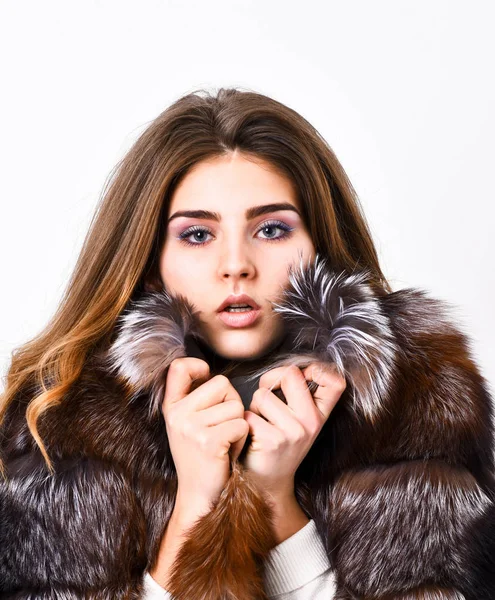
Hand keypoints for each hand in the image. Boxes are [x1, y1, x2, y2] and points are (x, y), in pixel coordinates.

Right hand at [161, 357, 248, 517]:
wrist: (199, 496)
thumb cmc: (202, 455)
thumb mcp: (188, 422)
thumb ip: (193, 396)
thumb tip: (204, 367)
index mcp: (172, 406)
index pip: (179, 367)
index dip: (198, 366)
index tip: (205, 376)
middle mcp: (177, 414)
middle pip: (222, 384)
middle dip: (231, 402)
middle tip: (221, 427)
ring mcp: (191, 427)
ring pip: (236, 405)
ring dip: (238, 424)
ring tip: (224, 442)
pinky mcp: (208, 441)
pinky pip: (241, 424)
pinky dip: (241, 438)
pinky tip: (228, 451)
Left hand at [242, 362, 345, 497]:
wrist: (266, 484)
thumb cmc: (275, 442)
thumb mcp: (297, 420)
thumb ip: (297, 394)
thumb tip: (285, 369)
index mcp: (319, 415)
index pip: (336, 383)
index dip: (318, 369)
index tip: (303, 375)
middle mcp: (311, 423)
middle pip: (290, 374)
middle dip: (270, 381)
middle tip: (266, 399)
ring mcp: (294, 432)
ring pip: (263, 395)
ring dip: (254, 407)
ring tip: (260, 424)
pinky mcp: (273, 441)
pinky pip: (249, 414)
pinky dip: (245, 422)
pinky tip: (251, 438)